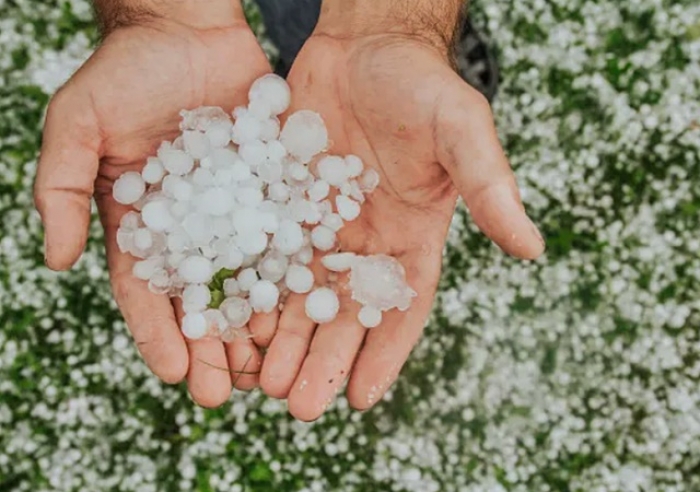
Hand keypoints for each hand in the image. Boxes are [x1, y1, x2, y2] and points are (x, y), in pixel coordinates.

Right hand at [34, 0, 270, 406]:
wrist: (188, 30)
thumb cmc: (126, 72)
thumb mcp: (78, 125)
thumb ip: (60, 189)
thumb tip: (58, 261)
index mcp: (140, 224)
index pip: (147, 292)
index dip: (159, 333)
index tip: (175, 374)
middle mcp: (190, 227)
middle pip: (200, 299)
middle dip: (209, 348)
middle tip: (223, 393)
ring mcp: (234, 213)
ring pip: (246, 281)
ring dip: (254, 328)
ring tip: (266, 370)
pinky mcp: (272, 192)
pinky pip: (284, 240)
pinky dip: (291, 278)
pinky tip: (303, 311)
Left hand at [255, 2, 544, 420]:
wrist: (365, 45)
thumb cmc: (421, 85)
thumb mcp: (461, 131)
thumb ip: (490, 188)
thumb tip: (532, 248)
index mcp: (413, 237)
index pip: (402, 308)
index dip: (384, 353)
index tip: (360, 398)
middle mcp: (366, 241)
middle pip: (345, 313)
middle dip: (322, 359)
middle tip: (297, 405)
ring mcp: (322, 225)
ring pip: (300, 293)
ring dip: (282, 339)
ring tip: (259, 381)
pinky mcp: (284, 203)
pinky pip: (266, 254)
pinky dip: (252, 290)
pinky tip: (233, 322)